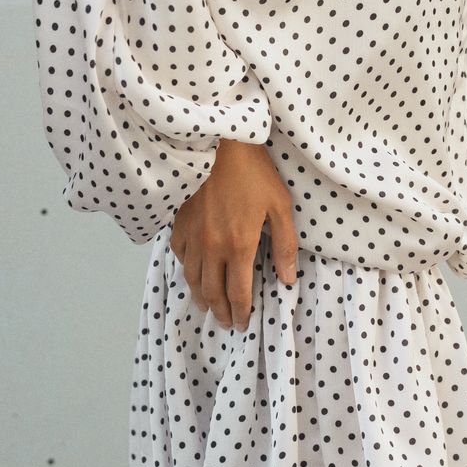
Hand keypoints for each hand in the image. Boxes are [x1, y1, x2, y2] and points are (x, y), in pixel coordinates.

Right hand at [169, 139, 298, 329]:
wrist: (220, 142)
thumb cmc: (254, 172)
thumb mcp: (279, 206)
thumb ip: (285, 246)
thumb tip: (288, 279)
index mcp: (239, 245)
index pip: (238, 294)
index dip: (241, 314)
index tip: (244, 324)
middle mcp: (212, 246)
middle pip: (212, 293)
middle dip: (221, 313)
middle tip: (227, 323)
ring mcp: (192, 233)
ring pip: (191, 277)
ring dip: (200, 296)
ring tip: (208, 305)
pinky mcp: (179, 219)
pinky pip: (178, 252)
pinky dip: (185, 266)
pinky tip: (192, 269)